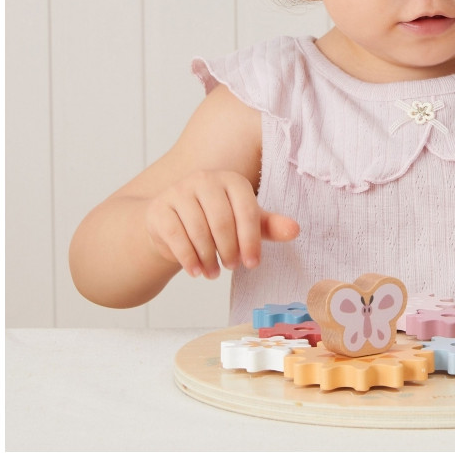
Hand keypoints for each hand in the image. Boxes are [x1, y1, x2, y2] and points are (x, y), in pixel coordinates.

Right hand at [144, 170, 299, 278]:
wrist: (174, 223)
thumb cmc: (216, 221)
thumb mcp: (246, 222)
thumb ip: (270, 226)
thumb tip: (295, 230)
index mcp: (230, 179)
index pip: (246, 210)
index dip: (251, 241)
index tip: (252, 264)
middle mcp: (204, 179)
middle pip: (222, 221)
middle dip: (229, 250)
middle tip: (232, 267)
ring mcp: (178, 191)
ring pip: (198, 231)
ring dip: (209, 259)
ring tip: (214, 273)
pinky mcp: (159, 208)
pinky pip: (176, 237)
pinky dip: (188, 259)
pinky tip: (196, 271)